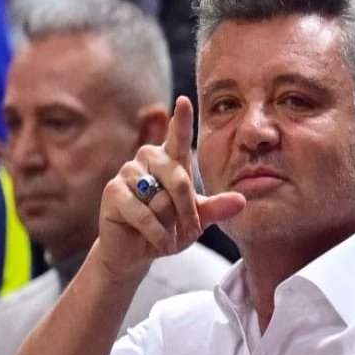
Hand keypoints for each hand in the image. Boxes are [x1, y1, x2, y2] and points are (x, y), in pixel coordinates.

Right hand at [94, 96, 243, 281]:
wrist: (137, 252)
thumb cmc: (168, 229)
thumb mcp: (197, 220)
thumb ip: (216, 208)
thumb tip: (242, 200)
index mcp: (170, 159)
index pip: (178, 136)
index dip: (181, 119)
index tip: (184, 101)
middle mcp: (148, 159)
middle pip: (178, 178)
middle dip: (187, 210)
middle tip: (190, 231)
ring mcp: (128, 173)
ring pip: (160, 199)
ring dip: (169, 224)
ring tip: (167, 234)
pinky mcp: (113, 192)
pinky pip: (143, 213)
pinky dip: (156, 233)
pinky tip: (158, 243)